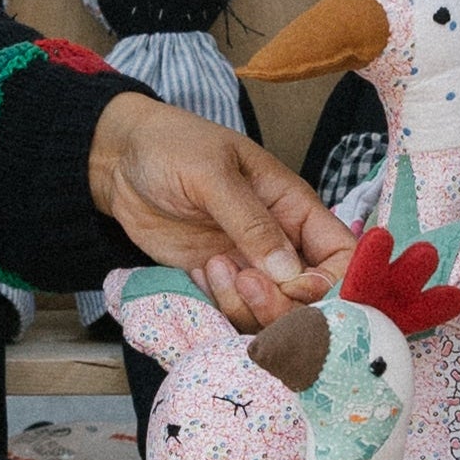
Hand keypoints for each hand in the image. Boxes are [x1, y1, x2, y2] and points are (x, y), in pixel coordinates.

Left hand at [89, 96, 356, 331]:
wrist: (117, 159)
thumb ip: (252, 222)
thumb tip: (290, 272)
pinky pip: (235, 312)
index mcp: (294, 207)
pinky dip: (222, 304)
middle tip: (244, 281)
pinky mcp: (217, 279)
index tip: (297, 286)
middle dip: (283, 304)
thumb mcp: (213, 175)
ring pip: (272, 312)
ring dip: (246, 305)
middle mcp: (280, 241)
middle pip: (310, 297)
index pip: (341, 255)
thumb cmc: (171, 147)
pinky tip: (200, 271)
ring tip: (214, 266)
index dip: (333, 282)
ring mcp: (248, 263)